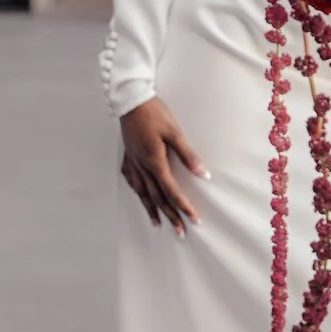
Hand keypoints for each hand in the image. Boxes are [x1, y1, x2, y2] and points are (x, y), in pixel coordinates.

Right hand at [120, 98, 208, 233]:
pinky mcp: (127, 156)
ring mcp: (133, 162)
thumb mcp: (175, 132)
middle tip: (180, 231)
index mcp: (155, 160)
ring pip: (142, 192)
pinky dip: (138, 193)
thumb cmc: (155, 113)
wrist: (131, 100)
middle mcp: (142, 166)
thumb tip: (203, 174)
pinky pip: (132, 181)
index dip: (183, 206)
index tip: (193, 219)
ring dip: (152, 209)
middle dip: (170, 215)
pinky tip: (141, 197)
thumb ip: (188, 155)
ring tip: (159, 224)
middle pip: (157, 197)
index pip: (171, 190)